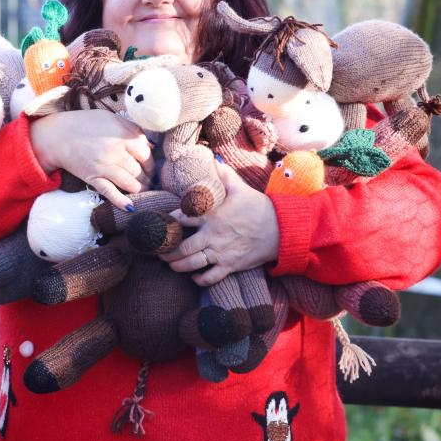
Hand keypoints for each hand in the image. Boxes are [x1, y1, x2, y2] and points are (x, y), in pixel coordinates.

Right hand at [29, 109, 153, 210]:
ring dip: (139, 189)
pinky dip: (121, 201)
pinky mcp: (93, 178)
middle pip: (140, 170)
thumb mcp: (112, 119)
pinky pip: (110, 192)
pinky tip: (130, 207)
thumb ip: (132, 129)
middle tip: (148, 181)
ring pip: (130, 183)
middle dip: (147, 178)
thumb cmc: (86, 124)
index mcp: (122, 135)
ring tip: (141, 190)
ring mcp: (104, 166)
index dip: (150, 163)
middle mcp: (115, 151)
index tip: (149, 167)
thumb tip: (151, 146)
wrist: (58, 135)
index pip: (146, 154)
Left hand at [160, 161, 279, 285]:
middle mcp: (212, 235)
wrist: (281, 230)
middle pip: (182, 247)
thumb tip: (214, 160)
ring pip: (191, 263)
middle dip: (167, 250)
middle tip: (159, 250)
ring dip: (177, 265)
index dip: (168, 222)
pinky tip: (193, 277)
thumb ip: (224, 175)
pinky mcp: (230, 266)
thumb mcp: (240, 188)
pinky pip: (210, 277)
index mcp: (212, 215)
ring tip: (170, 264)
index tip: (161, 225)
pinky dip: (199, 280)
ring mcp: (220, 252)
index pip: (181, 218)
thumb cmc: (259, 208)